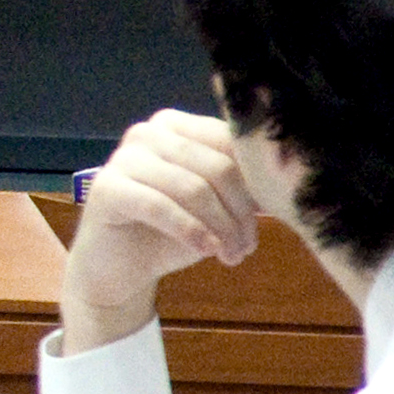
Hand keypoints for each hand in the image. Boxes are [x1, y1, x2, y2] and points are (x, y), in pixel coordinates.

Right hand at [63, 106, 261, 352]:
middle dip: (240, 212)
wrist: (118, 267)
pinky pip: (161, 207)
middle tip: (247, 246)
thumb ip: (240, 187)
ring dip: (221, 228)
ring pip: (193, 188)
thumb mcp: (214, 206)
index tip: (273, 216)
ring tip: (231, 255)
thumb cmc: (169, 232)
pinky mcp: (107, 188)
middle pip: (218, 167)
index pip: (232, 143)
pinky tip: (207, 251)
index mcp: (179, 126)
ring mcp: (124, 157)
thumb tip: (287, 182)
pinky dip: (191, 232)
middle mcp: (149, 132)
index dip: (258, 183)